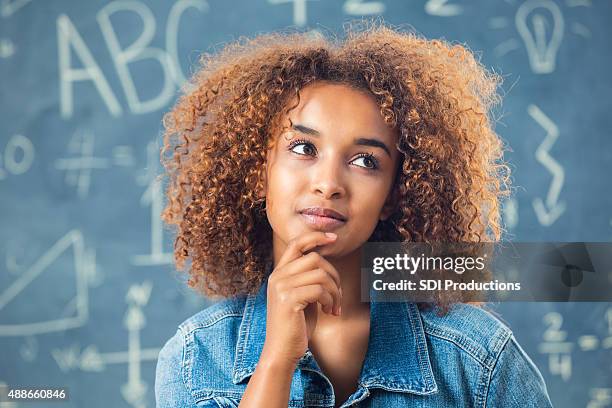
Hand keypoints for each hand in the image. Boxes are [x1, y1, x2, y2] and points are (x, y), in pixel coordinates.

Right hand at [260, 231, 342, 366]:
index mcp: (279, 273)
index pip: (296, 244)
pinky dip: (331, 300)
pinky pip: (320, 290)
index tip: (333, 238)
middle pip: (315, 259)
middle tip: (338, 295)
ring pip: (321, 274)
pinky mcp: (288, 300)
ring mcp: (281, 287)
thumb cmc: (296, 326)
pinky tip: (329, 312)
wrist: (282, 351)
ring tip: (334, 307)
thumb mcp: (302, 297)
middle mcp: (277, 277)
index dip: (315, 236)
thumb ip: (308, 279)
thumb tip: (326, 263)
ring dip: (335, 291)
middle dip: (334, 276)